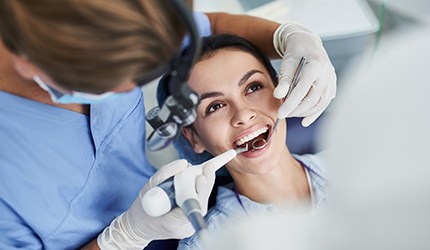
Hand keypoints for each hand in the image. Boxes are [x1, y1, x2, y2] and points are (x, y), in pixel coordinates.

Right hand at [97, 159, 216, 249]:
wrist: (138, 227)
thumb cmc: (142, 209)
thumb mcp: (148, 188)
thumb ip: (165, 174)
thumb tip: (183, 163)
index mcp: (172, 222)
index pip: (193, 207)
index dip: (200, 191)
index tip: (201, 177)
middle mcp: (183, 228)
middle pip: (201, 204)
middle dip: (205, 184)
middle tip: (208, 167)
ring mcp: (188, 228)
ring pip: (201, 204)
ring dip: (202, 187)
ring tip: (203, 171)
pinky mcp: (189, 223)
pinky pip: (197, 205)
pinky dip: (197, 192)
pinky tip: (197, 181)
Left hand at [273, 23, 336, 126]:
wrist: (308, 44)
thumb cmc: (296, 52)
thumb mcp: (287, 63)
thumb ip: (284, 79)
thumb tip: (278, 96)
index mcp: (315, 66)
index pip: (302, 91)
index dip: (290, 104)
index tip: (280, 114)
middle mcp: (326, 74)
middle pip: (312, 99)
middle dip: (296, 110)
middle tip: (283, 114)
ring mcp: (331, 80)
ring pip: (320, 103)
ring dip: (305, 113)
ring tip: (291, 114)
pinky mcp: (332, 85)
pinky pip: (324, 103)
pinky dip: (315, 113)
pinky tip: (305, 121)